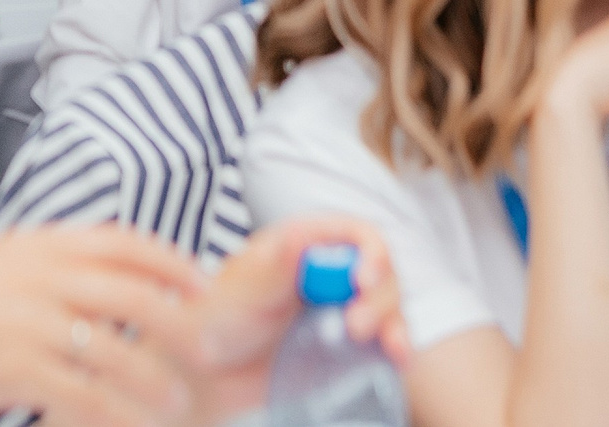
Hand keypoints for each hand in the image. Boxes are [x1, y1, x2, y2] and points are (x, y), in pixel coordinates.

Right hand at [0, 225, 205, 426]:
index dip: (172, 263)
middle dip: (184, 322)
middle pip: (137, 293)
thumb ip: (47, 263)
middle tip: (210, 347)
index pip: (124, 241)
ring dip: (157, 377)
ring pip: (120, 349)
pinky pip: (87, 393)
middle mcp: (41, 275)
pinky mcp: (19, 368)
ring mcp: (31, 322)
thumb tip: (101, 270)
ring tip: (177, 399)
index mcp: (38, 243)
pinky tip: (134, 422)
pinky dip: (118, 410)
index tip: (201, 284)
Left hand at [197, 218, 408, 417]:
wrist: (208, 375)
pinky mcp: (349, 346)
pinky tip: (399, 359)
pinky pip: (384, 342)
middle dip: (381, 296)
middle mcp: (328, 273)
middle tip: (357, 326)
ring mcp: (341, 310)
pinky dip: (398, 348)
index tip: (363, 282)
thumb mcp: (239, 294)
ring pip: (389, 306)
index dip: (369, 252)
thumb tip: (300, 236)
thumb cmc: (214, 322)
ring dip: (395, 323)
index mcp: (302, 246)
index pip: (354, 234)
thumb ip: (272, 268)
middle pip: (380, 271)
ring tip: (390, 348)